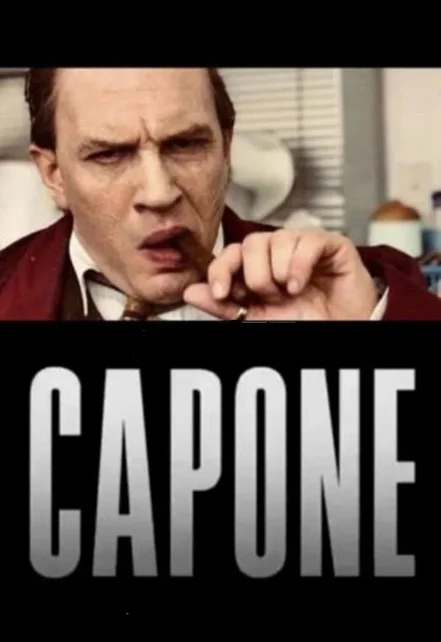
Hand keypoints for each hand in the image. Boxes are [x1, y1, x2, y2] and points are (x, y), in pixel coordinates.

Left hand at [183, 228, 378, 320]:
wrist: (342, 329)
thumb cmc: (305, 323)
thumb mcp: (258, 319)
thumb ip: (224, 306)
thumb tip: (190, 291)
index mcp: (257, 267)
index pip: (229, 254)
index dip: (221, 270)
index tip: (221, 294)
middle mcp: (277, 253)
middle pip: (249, 243)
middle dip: (256, 277)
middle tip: (270, 297)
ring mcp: (302, 245)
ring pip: (275, 239)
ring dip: (278, 273)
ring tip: (290, 293)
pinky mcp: (329, 244)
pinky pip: (306, 241)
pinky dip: (299, 265)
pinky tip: (300, 285)